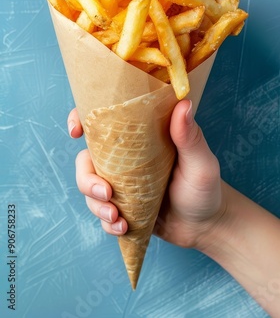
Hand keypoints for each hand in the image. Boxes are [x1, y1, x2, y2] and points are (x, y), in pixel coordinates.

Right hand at [67, 101, 225, 248]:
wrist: (206, 226)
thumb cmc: (206, 187)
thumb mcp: (200, 162)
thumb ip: (190, 137)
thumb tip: (184, 103)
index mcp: (140, 138)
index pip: (103, 121)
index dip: (82, 119)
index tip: (77, 131)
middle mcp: (125, 158)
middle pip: (86, 160)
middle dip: (87, 179)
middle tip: (106, 193)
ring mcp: (121, 183)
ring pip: (89, 189)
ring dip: (96, 205)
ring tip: (117, 218)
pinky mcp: (122, 207)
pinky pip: (100, 213)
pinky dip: (106, 223)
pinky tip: (122, 227)